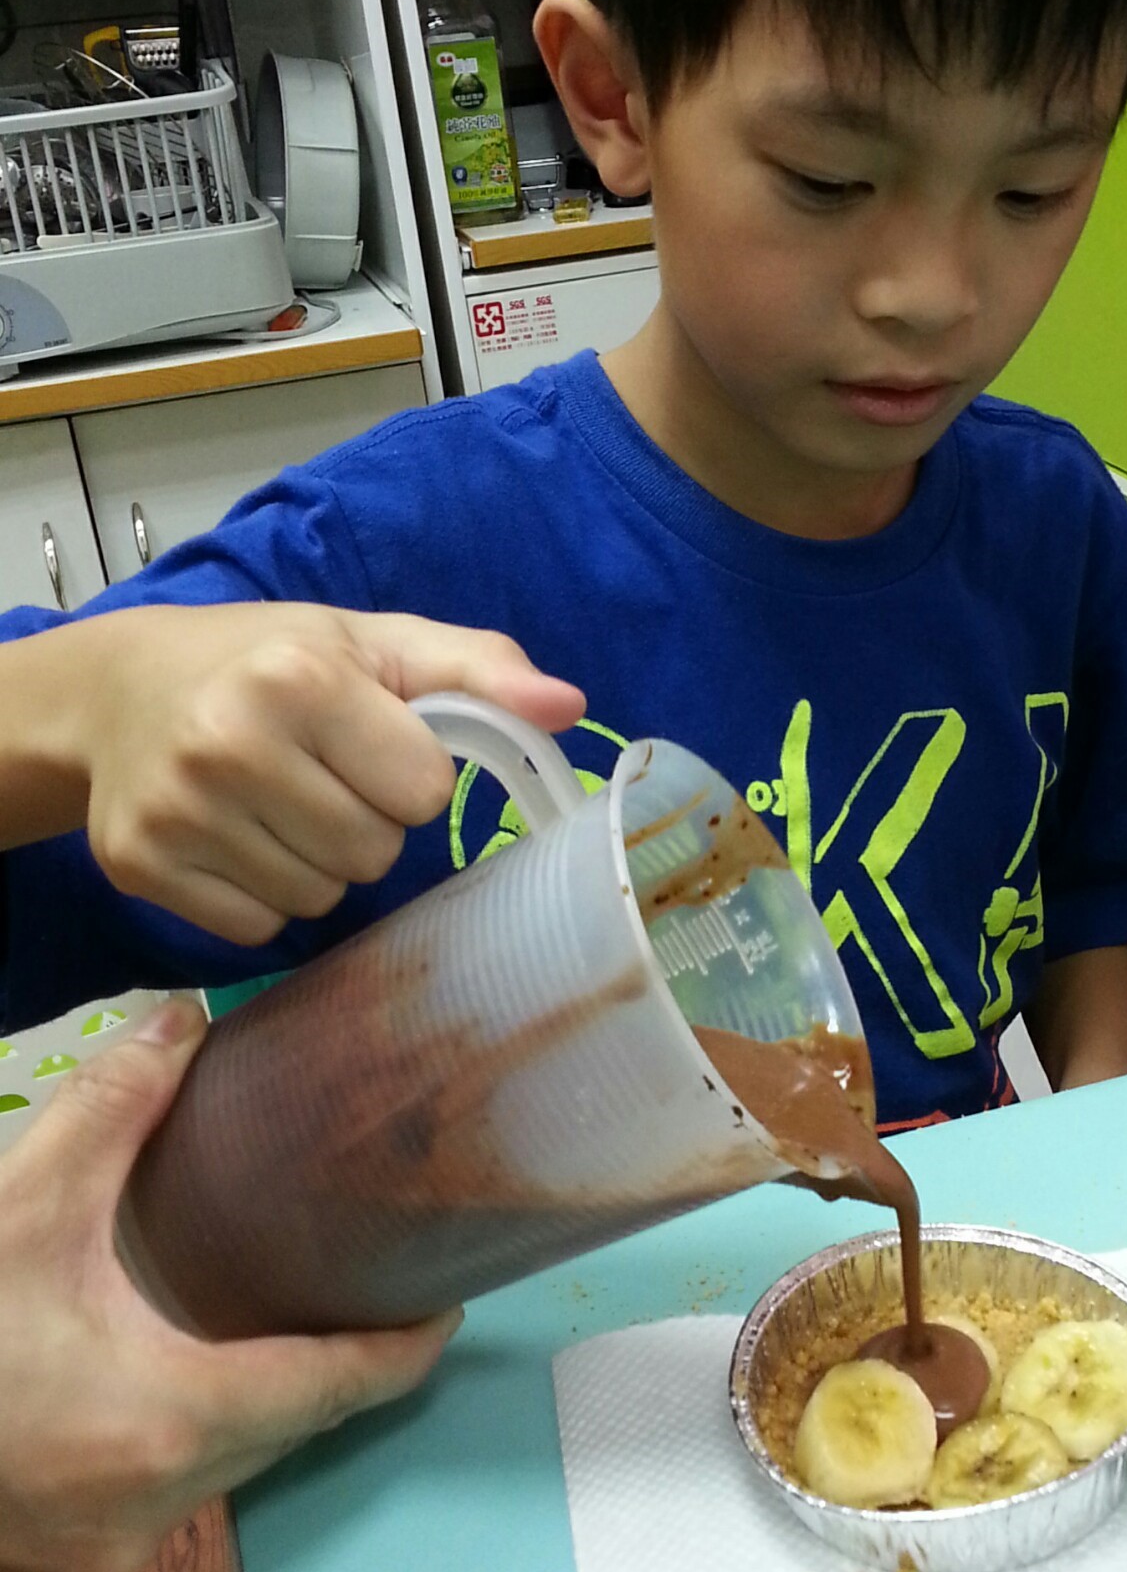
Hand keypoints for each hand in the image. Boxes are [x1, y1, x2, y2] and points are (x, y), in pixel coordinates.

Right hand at [0, 998, 459, 1571]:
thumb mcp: (20, 1208)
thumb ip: (113, 1107)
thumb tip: (183, 1017)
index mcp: (170, 1424)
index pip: (334, 1390)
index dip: (400, 1349)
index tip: (446, 1306)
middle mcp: (155, 1509)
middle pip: (280, 1430)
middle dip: (321, 1364)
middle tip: (351, 1288)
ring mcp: (108, 1553)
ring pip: (219, 1468)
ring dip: (242, 1402)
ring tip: (260, 1319)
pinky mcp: (66, 1566)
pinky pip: (159, 1495)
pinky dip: (175, 1437)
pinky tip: (158, 1378)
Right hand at [65, 602, 583, 943]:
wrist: (113, 691)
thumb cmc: (266, 661)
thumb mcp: (372, 643)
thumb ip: (476, 670)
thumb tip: (569, 707)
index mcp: (299, 678)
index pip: (422, 789)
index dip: (407, 772)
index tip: (367, 744)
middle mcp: (229, 744)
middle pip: (372, 853)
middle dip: (363, 823)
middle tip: (316, 777)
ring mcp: (178, 813)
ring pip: (319, 898)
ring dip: (316, 863)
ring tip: (274, 805)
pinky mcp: (141, 867)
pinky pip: (257, 928)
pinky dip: (261, 896)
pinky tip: (233, 839)